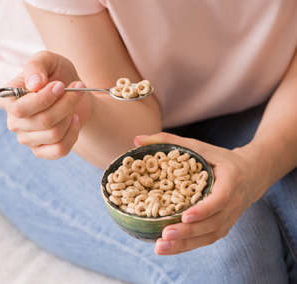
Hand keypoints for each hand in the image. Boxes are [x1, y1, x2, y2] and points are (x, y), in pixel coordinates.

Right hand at [0, 51, 91, 158]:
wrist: (74, 93)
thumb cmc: (57, 74)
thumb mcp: (48, 60)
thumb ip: (36, 65)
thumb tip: (34, 84)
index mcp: (8, 99)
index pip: (20, 109)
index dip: (43, 99)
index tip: (61, 85)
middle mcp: (14, 121)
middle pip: (42, 121)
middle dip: (66, 104)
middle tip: (77, 88)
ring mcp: (26, 138)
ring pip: (54, 134)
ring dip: (71, 114)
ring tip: (73, 103)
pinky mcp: (41, 150)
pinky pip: (59, 149)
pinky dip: (73, 133)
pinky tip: (74, 121)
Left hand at [133, 132, 271, 254]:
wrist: (251, 174)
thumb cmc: (218, 158)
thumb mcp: (198, 146)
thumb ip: (168, 140)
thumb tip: (136, 139)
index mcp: (231, 180)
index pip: (220, 199)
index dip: (204, 209)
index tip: (185, 215)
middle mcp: (233, 203)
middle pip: (212, 222)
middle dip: (188, 231)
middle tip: (165, 234)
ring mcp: (229, 218)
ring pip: (208, 235)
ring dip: (185, 244)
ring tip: (160, 246)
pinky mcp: (222, 227)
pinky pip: (205, 240)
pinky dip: (187, 245)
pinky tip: (167, 248)